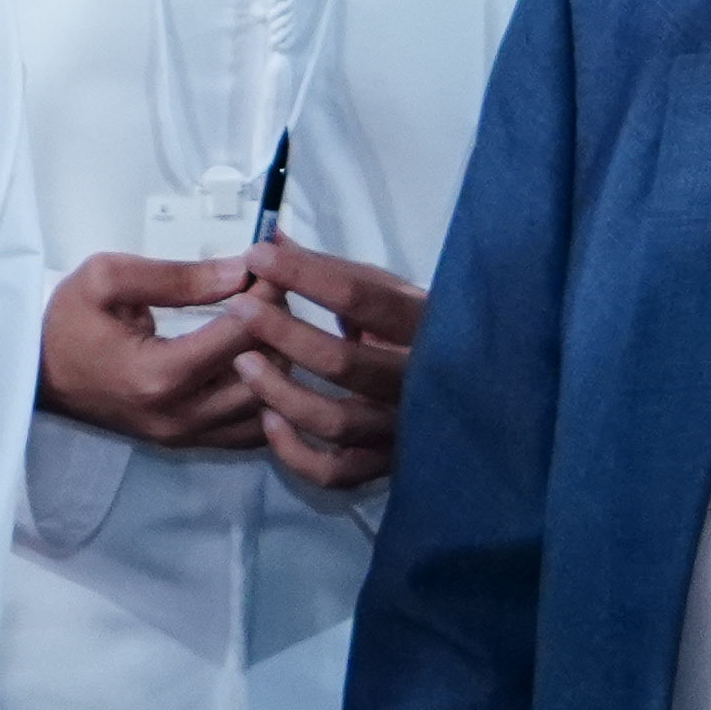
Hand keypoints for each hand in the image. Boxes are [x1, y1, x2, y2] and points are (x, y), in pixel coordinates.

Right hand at [38, 245, 277, 450]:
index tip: (269, 264)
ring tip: (269, 323)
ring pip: (267, 406)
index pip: (243, 333)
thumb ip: (177, 276)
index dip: (267, 294)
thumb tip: (241, 271)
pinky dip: (268, 399)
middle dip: (280, 325)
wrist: (36, 376)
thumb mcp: (107, 279)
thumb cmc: (67, 323)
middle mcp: (182, 415)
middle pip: (267, 372)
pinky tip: (262, 367)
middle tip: (275, 289)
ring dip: (279, 362)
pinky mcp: (188, 443)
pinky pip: (251, 432)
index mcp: (161, 374)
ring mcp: (187, 436)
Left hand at [240, 241, 420, 496]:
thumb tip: (272, 239)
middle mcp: (416, 381)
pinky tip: (268, 421)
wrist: (471, 388)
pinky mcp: (384, 463)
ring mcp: (401, 427)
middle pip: (343, 362)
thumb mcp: (383, 289)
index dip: (304, 276)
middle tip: (239, 309)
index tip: (257, 257)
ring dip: (281, 392)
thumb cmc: (407, 327)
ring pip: (335, 421)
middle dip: (283, 333)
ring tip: (243, 363)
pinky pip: (336, 471)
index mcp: (422, 325)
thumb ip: (330, 268)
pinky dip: (297, 453)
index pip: (361, 297)